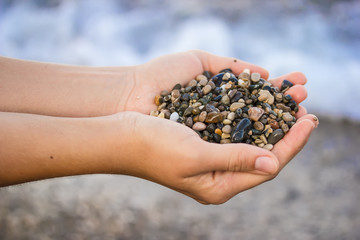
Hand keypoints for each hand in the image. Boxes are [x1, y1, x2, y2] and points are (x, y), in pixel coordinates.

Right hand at [111, 50, 318, 203]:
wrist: (120, 134)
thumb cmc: (152, 147)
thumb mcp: (195, 156)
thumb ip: (234, 160)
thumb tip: (272, 164)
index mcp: (218, 187)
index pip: (266, 167)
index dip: (290, 145)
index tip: (308, 122)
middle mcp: (218, 175)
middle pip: (262, 154)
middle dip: (286, 132)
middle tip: (306, 110)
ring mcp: (211, 158)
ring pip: (251, 139)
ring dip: (271, 121)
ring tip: (290, 103)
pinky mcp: (204, 141)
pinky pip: (235, 129)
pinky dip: (250, 115)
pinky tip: (261, 102)